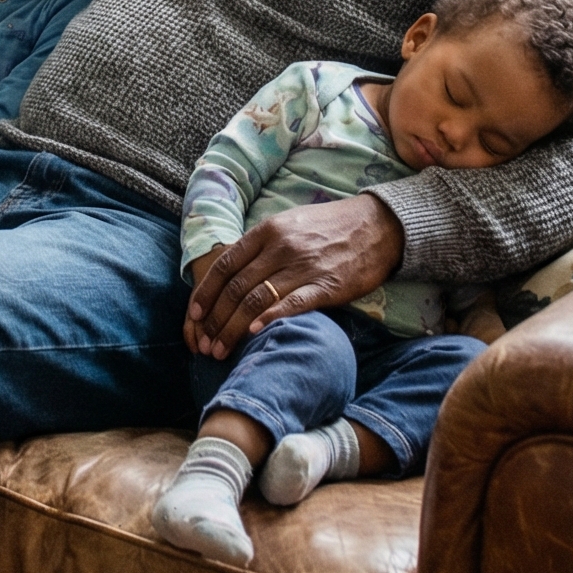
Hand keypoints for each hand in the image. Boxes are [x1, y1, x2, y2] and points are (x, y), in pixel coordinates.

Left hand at [186, 198, 403, 359]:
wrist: (378, 226)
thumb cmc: (329, 227)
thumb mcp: (289, 224)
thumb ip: (261, 245)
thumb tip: (233, 269)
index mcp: (267, 231)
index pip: (225, 264)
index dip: (206, 291)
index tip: (194, 313)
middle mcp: (280, 247)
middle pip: (236, 287)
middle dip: (216, 318)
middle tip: (205, 342)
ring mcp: (303, 266)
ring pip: (257, 299)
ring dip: (234, 327)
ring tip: (222, 349)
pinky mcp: (327, 285)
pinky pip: (294, 303)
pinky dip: (271, 318)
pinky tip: (256, 333)